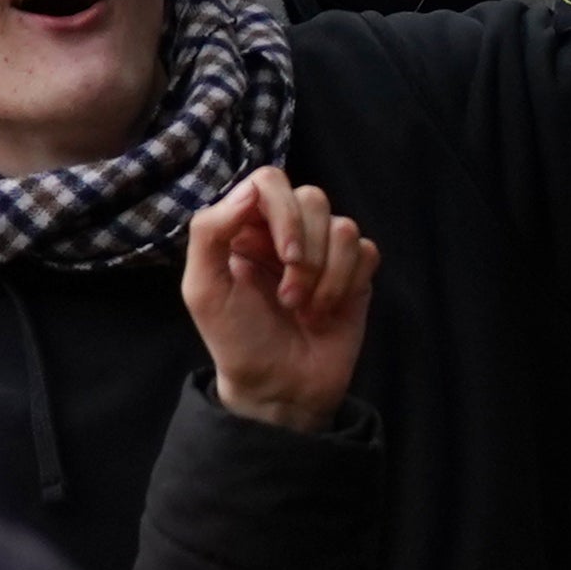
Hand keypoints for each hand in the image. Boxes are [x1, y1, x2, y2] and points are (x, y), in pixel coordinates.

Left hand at [177, 169, 377, 431]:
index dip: (284, 212)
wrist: (281, 387)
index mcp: (244, 228)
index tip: (285, 255)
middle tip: (289, 296)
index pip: (270, 182)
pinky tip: (328, 310)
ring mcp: (323, 251)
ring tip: (304, 309)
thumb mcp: (203, 290)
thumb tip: (249, 192)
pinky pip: (367, 251)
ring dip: (327, 276)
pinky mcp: (355, 272)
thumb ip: (209, 232)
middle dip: (308, 252)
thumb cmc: (237, 341)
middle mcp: (284, 232)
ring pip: (344, 227)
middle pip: (313, 198)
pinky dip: (348, 284)